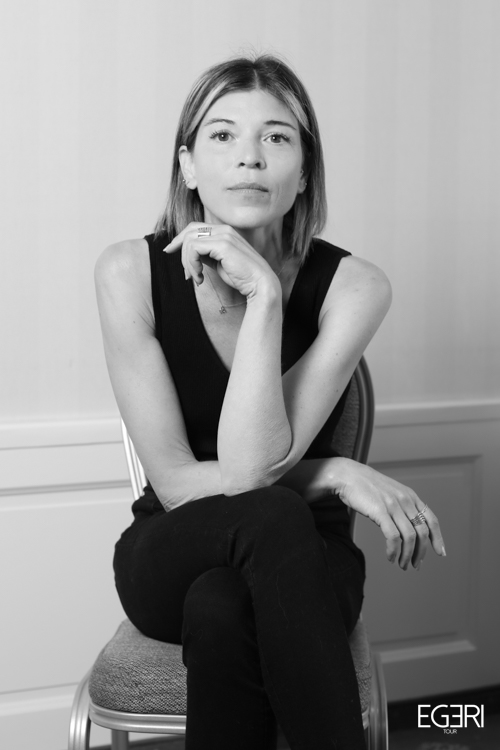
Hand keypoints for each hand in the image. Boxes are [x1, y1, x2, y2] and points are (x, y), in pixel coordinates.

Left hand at [164, 223, 278, 298]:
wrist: (259, 285)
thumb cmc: (242, 277)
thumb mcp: (218, 263)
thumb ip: (206, 255)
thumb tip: (190, 254)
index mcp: (224, 232)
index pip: (195, 227)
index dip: (179, 239)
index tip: (169, 251)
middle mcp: (224, 229)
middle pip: (189, 231)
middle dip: (180, 251)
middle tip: (186, 274)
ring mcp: (224, 235)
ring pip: (189, 241)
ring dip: (187, 263)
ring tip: (196, 278)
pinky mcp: (222, 244)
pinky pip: (194, 249)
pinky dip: (192, 265)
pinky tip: (200, 278)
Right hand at [333, 458, 445, 569]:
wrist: (348, 475)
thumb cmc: (366, 486)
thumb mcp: (391, 493)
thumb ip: (402, 506)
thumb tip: (409, 529)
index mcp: (410, 496)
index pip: (431, 519)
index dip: (438, 538)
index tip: (440, 552)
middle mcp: (405, 500)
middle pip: (422, 532)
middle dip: (421, 552)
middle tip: (416, 565)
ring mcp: (393, 505)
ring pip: (410, 537)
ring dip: (408, 555)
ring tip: (403, 565)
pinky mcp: (380, 511)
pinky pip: (393, 537)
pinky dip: (394, 550)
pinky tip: (390, 556)